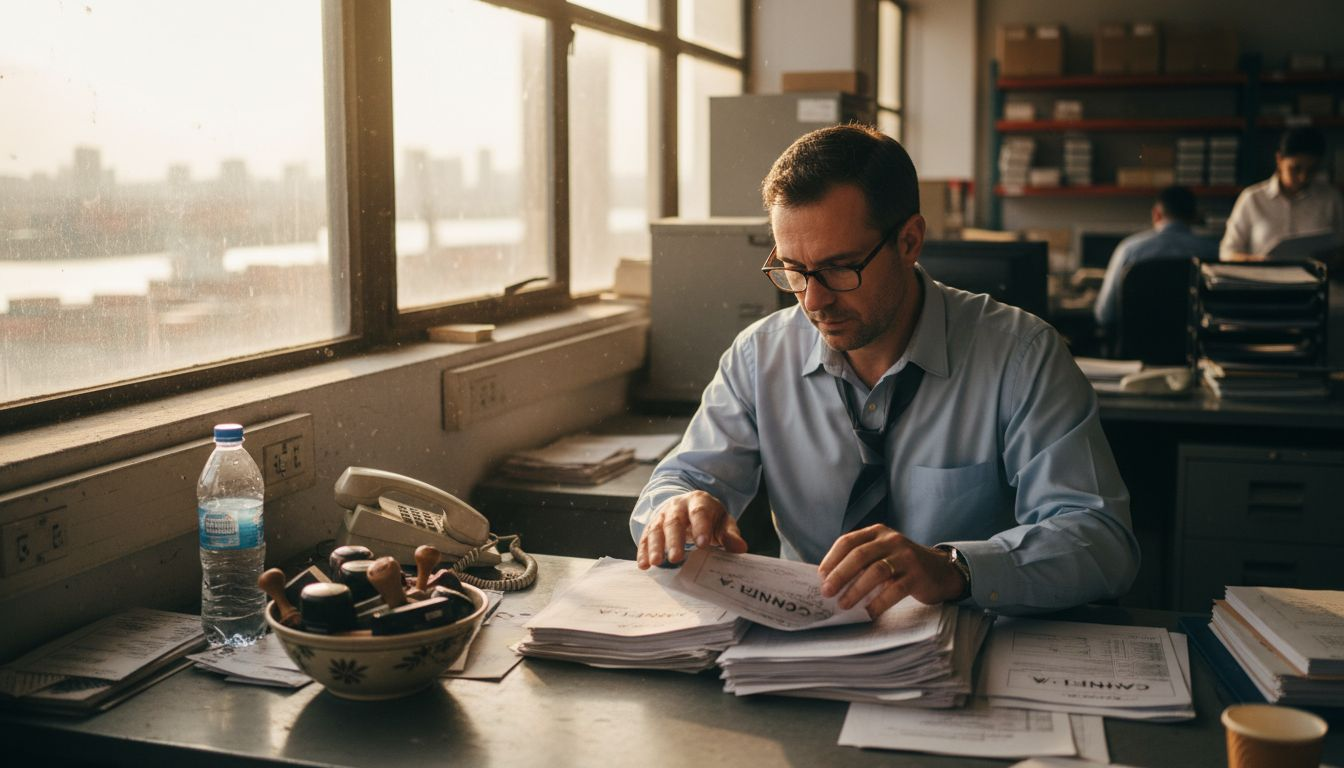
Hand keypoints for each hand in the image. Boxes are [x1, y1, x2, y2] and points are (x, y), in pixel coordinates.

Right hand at [635, 491, 746, 568]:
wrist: (688, 507)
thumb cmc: (709, 518)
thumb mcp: (722, 522)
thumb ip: (730, 534)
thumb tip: (741, 548)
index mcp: (698, 501)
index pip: (699, 513)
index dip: (700, 528)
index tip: (702, 545)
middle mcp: (677, 506)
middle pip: (674, 521)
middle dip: (674, 540)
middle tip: (676, 558)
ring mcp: (662, 515)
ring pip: (656, 529)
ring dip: (655, 546)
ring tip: (656, 563)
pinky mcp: (652, 526)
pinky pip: (645, 538)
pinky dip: (643, 552)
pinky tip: (644, 565)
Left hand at [817, 525, 965, 618]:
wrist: (941, 571)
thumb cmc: (903, 565)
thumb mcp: (882, 554)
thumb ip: (862, 561)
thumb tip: (830, 581)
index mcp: (877, 532)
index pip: (848, 541)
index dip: (832, 559)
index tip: (820, 576)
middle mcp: (891, 540)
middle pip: (859, 555)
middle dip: (840, 575)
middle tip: (826, 592)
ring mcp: (906, 556)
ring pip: (876, 571)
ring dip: (856, 589)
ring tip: (844, 604)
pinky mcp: (917, 575)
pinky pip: (894, 589)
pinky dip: (878, 602)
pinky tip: (868, 613)